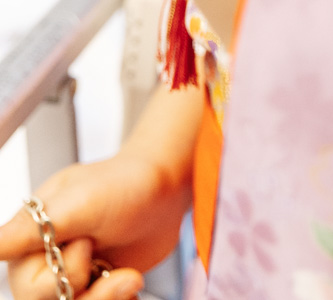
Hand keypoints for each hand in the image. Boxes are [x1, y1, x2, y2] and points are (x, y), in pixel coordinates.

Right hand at [0, 83, 202, 298]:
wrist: (166, 187)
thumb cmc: (123, 183)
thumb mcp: (78, 203)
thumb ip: (33, 228)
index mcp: (30, 239)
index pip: (28, 289)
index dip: (61, 276)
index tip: (87, 246)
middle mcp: (46, 261)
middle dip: (90, 294)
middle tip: (106, 262)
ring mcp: (73, 277)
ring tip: (128, 277)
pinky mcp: (98, 288)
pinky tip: (130, 281)